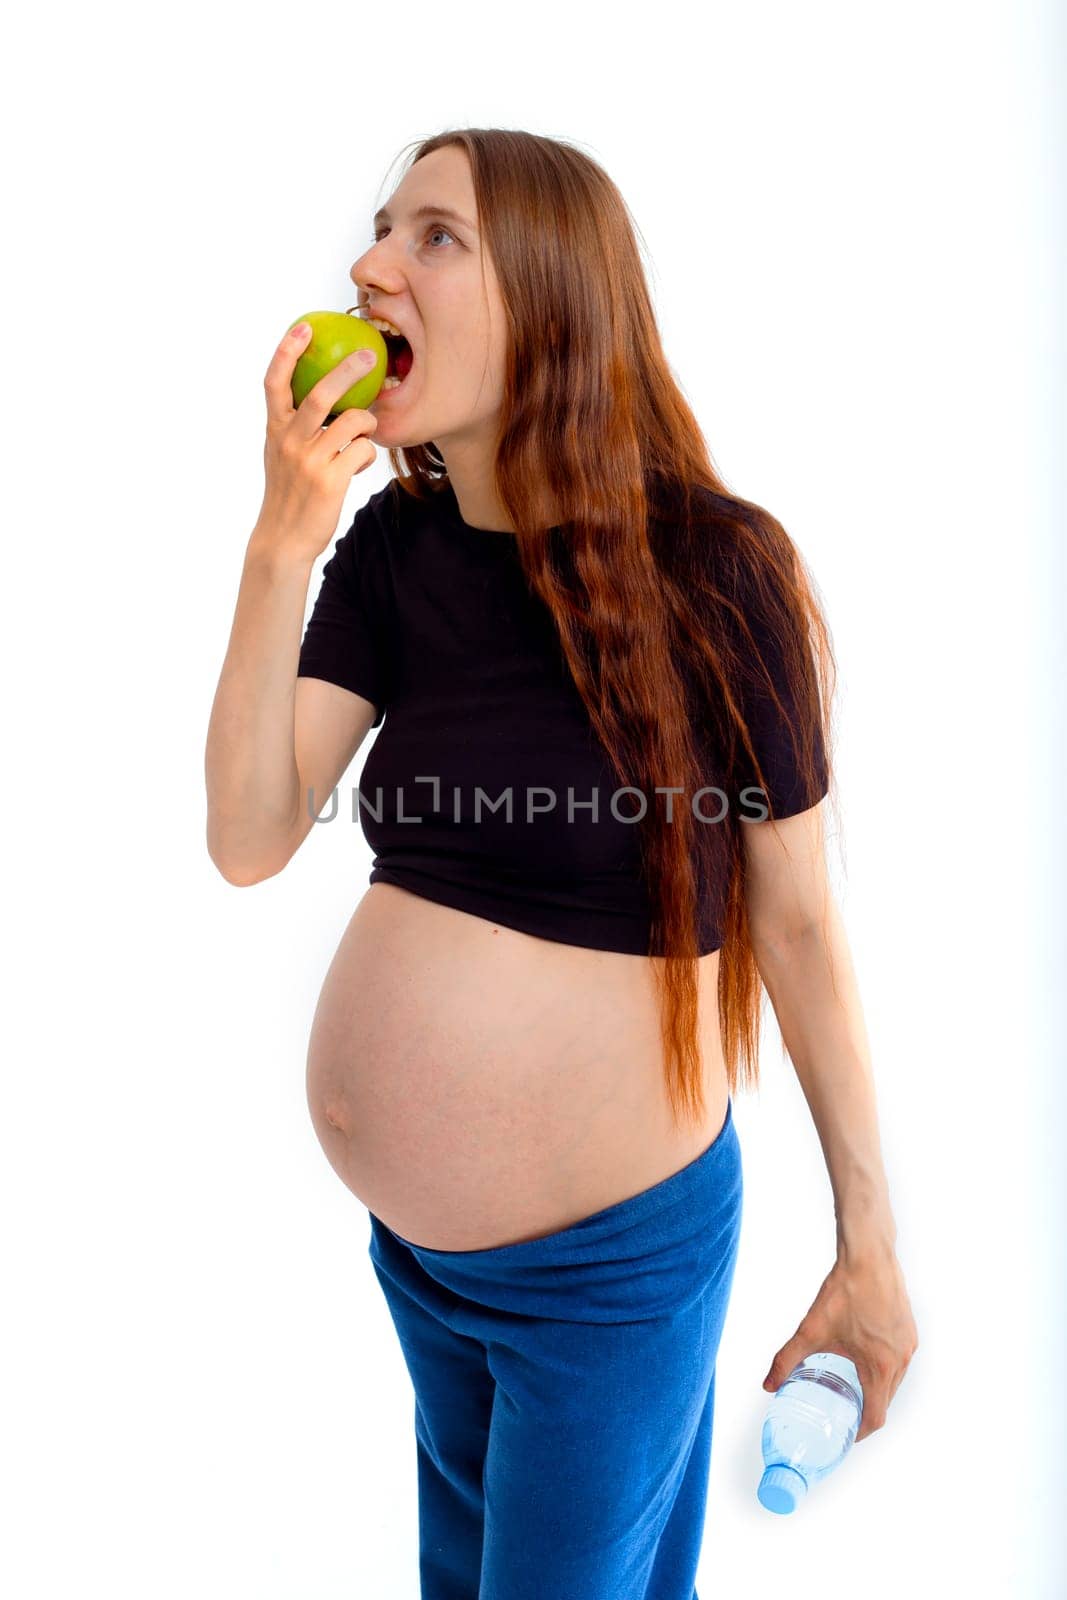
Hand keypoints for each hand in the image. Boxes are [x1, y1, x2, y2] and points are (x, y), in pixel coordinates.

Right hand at [257, 324, 379, 565]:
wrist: (283, 540)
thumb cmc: (287, 494)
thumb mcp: (279, 455)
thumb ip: (293, 428)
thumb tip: (322, 401)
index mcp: (275, 430)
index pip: (274, 381)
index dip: (288, 351)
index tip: (304, 327)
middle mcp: (290, 441)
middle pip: (320, 393)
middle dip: (348, 370)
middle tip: (370, 356)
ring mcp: (310, 461)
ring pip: (353, 422)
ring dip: (368, 421)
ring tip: (367, 430)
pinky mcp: (331, 481)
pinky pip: (364, 451)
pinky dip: (368, 454)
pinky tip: (361, 464)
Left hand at [761, 1250, 918, 1442]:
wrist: (869, 1256)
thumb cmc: (845, 1291)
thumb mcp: (811, 1330)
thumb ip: (787, 1359)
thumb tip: (769, 1384)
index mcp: (879, 1367)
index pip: (876, 1417)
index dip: (861, 1433)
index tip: (847, 1435)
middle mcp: (900, 1361)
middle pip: (886, 1401)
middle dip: (867, 1412)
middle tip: (845, 1415)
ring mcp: (909, 1345)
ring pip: (895, 1382)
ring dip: (877, 1391)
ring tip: (855, 1390)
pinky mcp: (910, 1330)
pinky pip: (901, 1362)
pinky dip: (886, 1370)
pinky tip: (867, 1360)